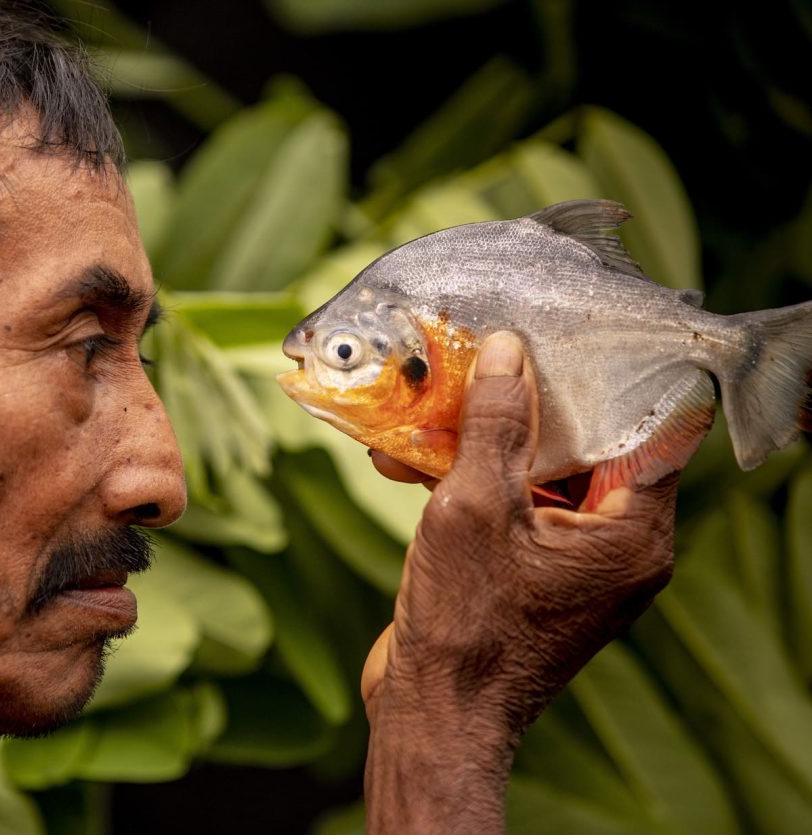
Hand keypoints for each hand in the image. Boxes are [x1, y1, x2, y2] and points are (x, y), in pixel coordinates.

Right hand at [361, 331, 688, 833]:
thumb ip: (495, 424)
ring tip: (421, 408)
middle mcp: (617, 547)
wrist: (433, 715)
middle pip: (585, 446)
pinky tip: (405, 461)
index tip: (561, 335)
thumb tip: (508, 351)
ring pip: (537, 474)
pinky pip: (512, 507)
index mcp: (633, 534)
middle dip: (524, 403)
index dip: (604, 378)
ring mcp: (573, 562)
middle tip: (482, 357)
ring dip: (479, 441)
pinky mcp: (531, 573)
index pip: (647, 428)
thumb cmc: (465, 622)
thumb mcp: (474, 506)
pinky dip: (466, 481)